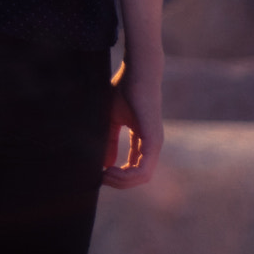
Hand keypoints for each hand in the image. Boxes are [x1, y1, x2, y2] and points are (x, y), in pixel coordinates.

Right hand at [102, 68, 161, 188]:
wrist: (138, 72)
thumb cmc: (124, 89)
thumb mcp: (111, 119)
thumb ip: (109, 141)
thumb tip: (105, 165)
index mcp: (143, 139)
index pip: (134, 167)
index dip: (117, 174)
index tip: (98, 172)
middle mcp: (151, 144)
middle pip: (138, 177)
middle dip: (118, 182)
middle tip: (100, 177)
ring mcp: (154, 143)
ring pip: (142, 177)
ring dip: (122, 181)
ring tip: (104, 175)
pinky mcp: (153, 140)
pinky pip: (143, 170)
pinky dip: (127, 175)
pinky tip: (110, 170)